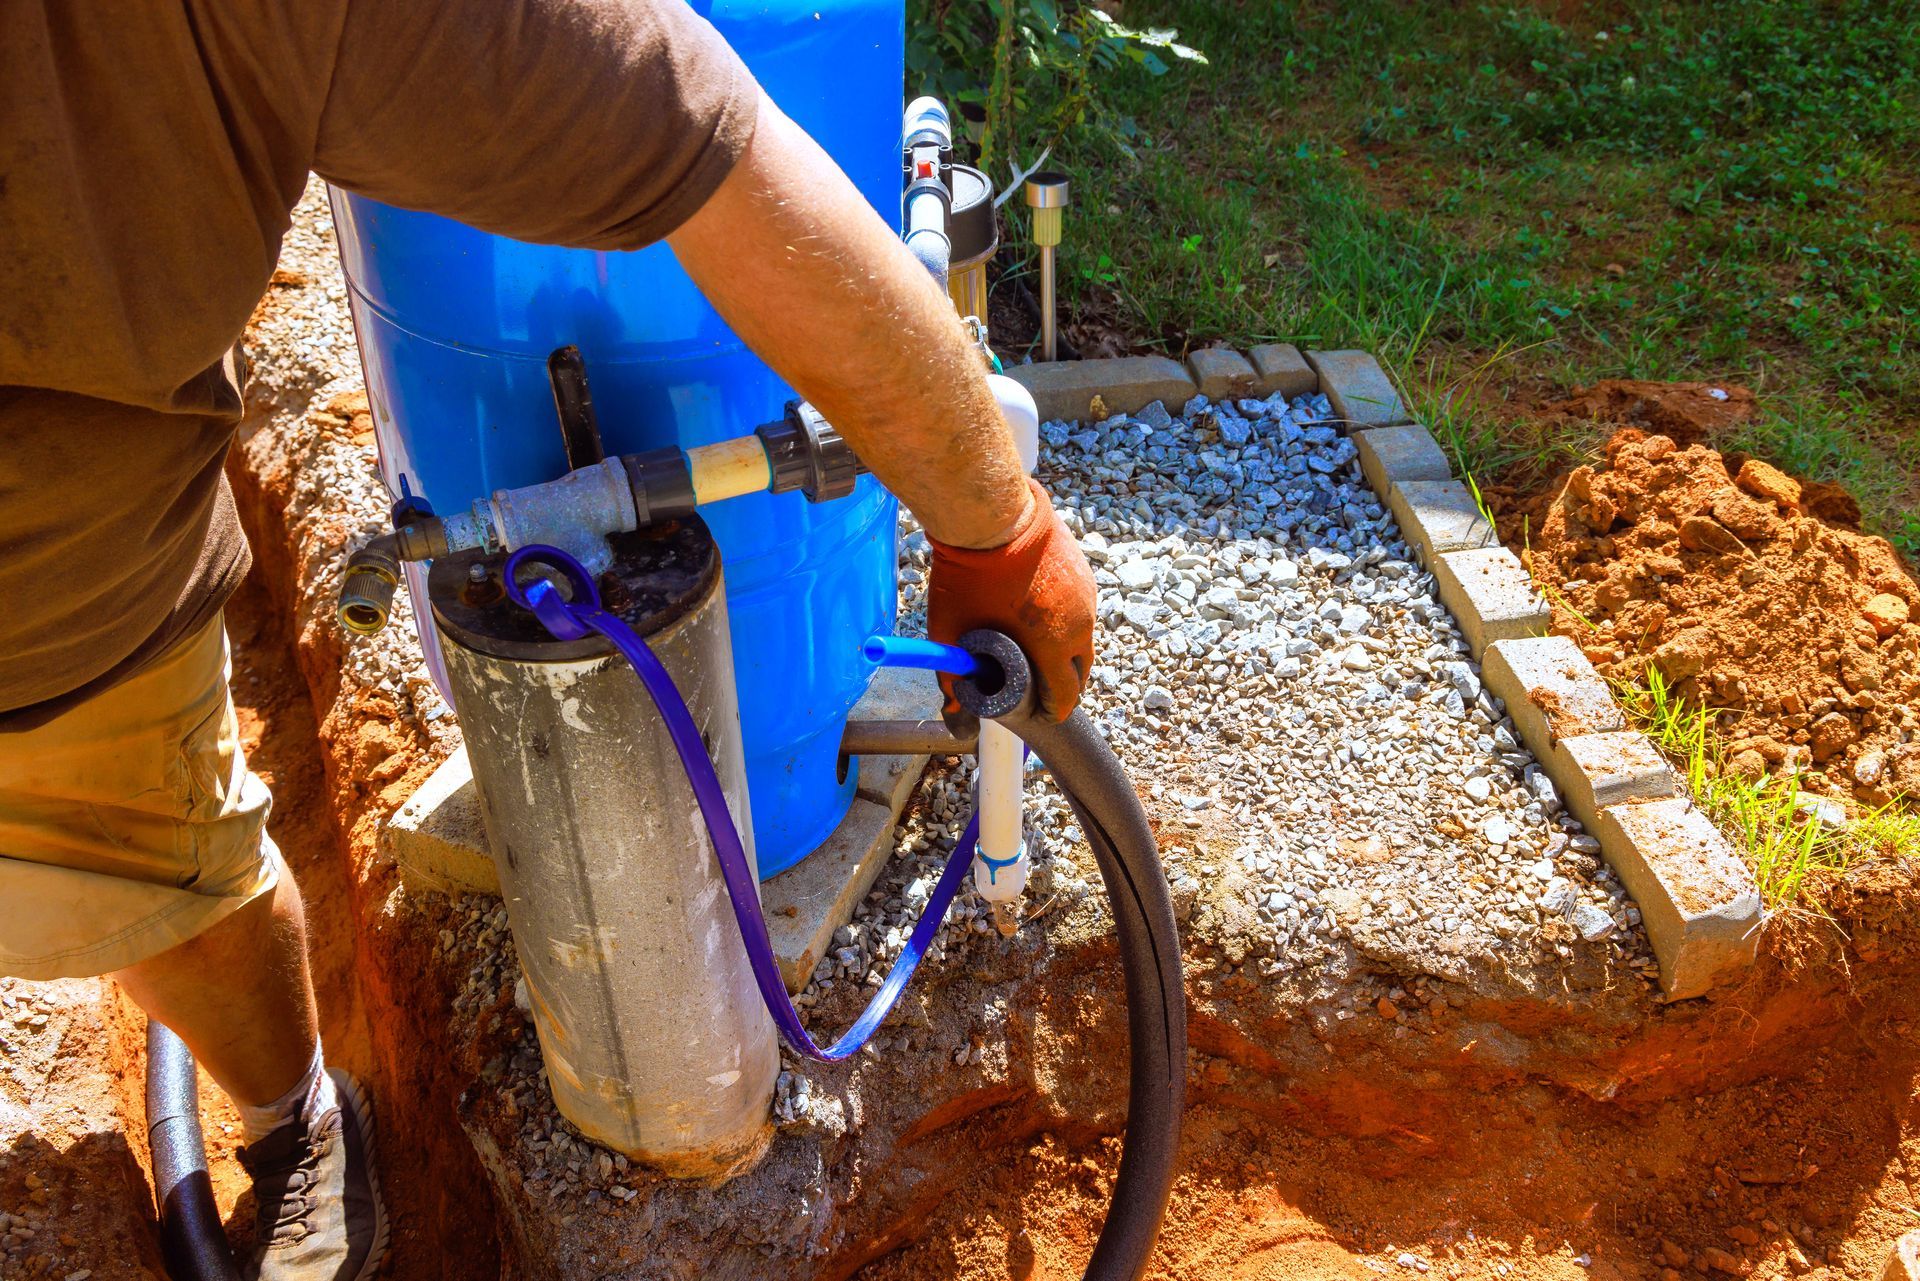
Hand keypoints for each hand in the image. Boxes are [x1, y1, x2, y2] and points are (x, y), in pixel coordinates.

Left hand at [926, 478, 1096, 723]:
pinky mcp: (1083, 571)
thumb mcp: (952, 632)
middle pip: (1081, 668)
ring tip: (1039, 650)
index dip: (1055, 710)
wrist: (990, 514)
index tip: (1043, 716)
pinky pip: (1080, 607)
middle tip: (1041, 687)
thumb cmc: (969, 576)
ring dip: (1066, 649)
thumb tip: (955, 715)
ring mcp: (1085, 594)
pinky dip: (1065, 618)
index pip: (1067, 694)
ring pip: (1083, 636)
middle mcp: (1080, 623)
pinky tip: (1041, 614)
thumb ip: (953, 679)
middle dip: (1064, 684)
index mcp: (1054, 644)